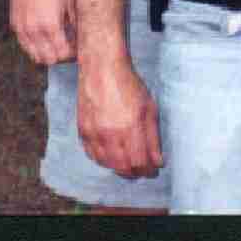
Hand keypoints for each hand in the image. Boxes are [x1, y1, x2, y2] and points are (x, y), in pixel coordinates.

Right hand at [9, 0, 77, 68]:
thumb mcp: (71, 1)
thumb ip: (75, 24)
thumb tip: (81, 38)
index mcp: (50, 25)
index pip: (63, 54)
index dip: (72, 54)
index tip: (77, 47)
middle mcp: (34, 30)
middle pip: (49, 60)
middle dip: (60, 56)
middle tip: (68, 46)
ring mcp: (23, 28)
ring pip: (35, 56)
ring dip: (47, 53)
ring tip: (55, 42)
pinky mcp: (16, 23)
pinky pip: (26, 45)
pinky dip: (35, 46)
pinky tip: (44, 37)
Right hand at [77, 64, 163, 180]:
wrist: (102, 68)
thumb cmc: (128, 85)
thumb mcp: (149, 109)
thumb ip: (153, 138)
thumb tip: (157, 162)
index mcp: (130, 127)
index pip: (139, 162)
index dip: (147, 170)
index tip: (151, 170)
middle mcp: (111, 132)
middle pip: (122, 168)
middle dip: (134, 172)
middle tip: (140, 170)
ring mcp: (94, 132)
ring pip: (106, 164)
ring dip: (118, 167)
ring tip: (127, 162)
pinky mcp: (83, 129)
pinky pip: (91, 154)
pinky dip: (102, 159)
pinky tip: (110, 155)